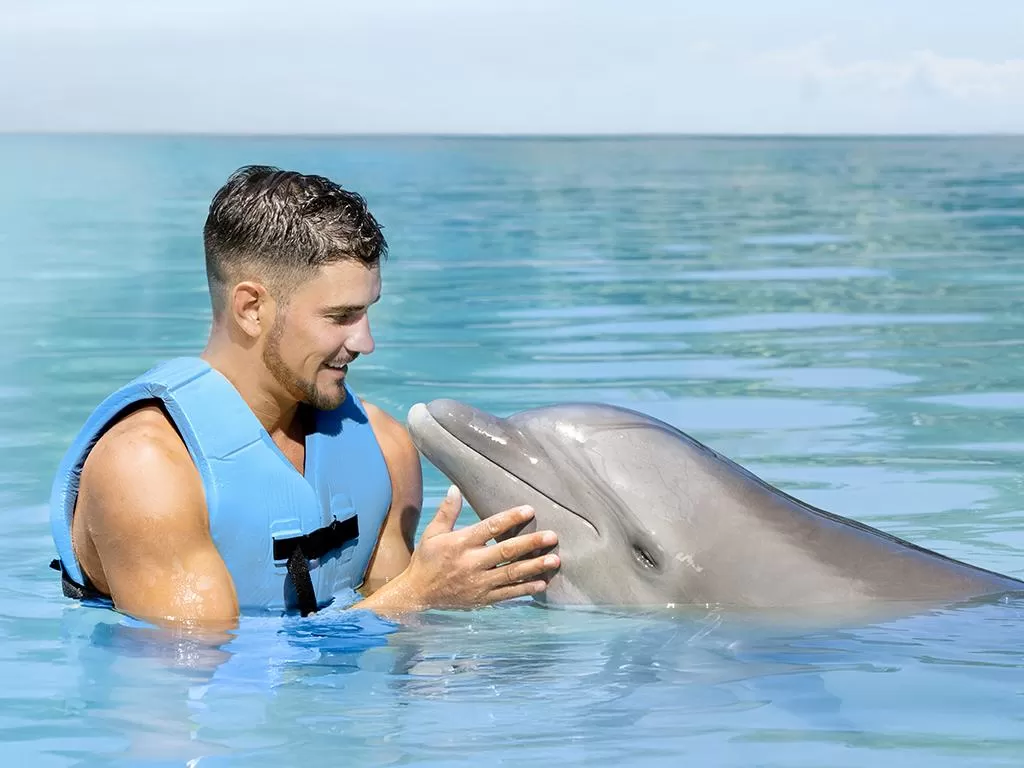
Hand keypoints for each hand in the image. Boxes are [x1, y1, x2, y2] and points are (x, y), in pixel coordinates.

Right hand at [392, 485, 559, 611]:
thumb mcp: (432, 533)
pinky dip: (526, 590)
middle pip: (506, 552)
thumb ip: (447, 512)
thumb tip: (455, 488)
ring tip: (555, 560)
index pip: (490, 528)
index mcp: (461, 543)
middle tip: (552, 536)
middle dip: (531, 544)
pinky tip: (542, 583)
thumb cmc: (427, 559)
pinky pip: (508, 594)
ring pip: (512, 574)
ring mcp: (479, 583)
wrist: (417, 593)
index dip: (511, 518)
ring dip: (535, 567)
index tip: (530, 510)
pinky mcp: (483, 598)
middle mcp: (472, 563)